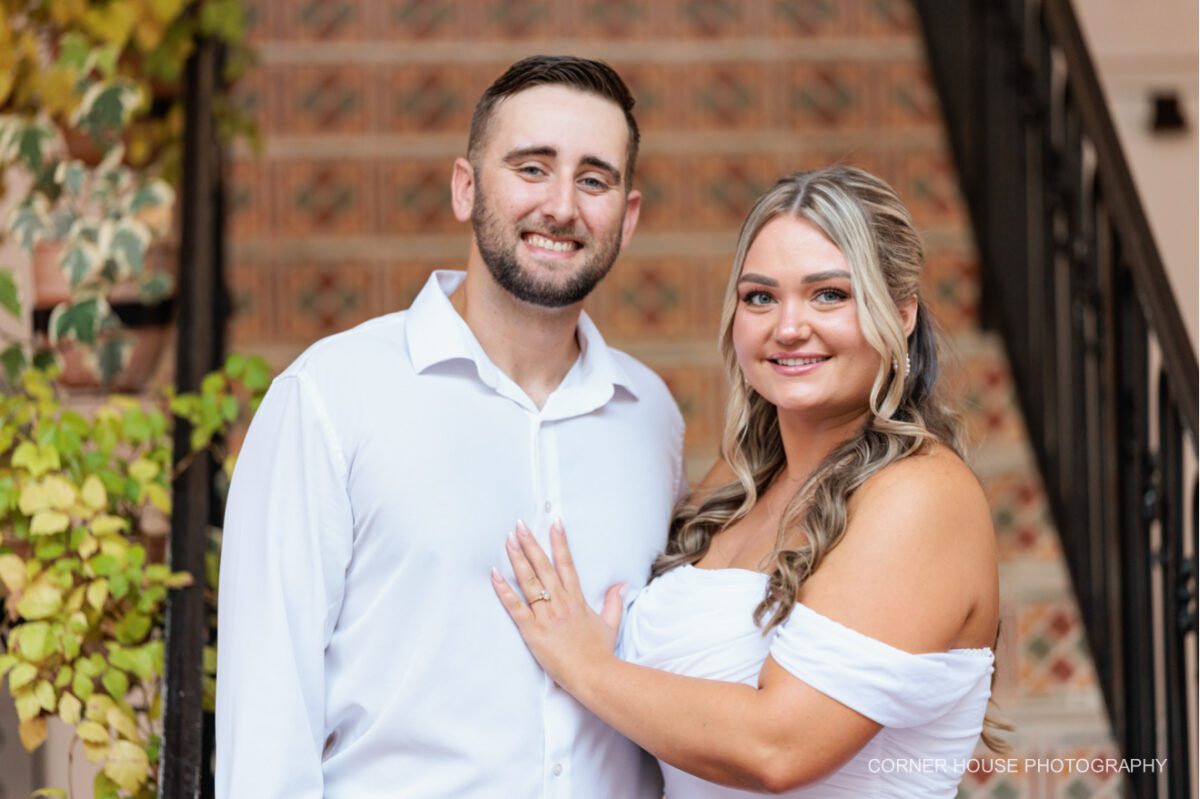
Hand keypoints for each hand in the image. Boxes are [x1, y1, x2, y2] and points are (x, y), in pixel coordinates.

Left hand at [492, 519, 624, 690]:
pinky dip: (504, 590)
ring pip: (529, 581)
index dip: (560, 542)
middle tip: (520, 525)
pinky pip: (515, 606)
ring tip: (508, 540)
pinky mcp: (533, 630)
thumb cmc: (600, 653)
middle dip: (531, 543)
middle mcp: (561, 602)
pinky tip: (495, 574)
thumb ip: (613, 602)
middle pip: (544, 566)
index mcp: (577, 599)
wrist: (594, 675)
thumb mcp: (611, 624)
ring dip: (517, 558)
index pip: (567, 564)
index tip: (554, 523)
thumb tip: (621, 585)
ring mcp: (546, 615)